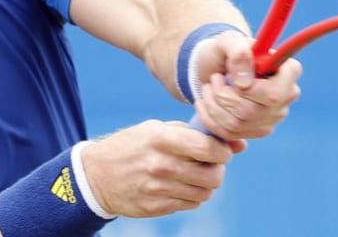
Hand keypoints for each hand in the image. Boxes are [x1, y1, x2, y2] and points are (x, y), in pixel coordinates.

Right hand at [80, 120, 242, 217]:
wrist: (97, 175)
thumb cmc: (132, 146)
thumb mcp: (157, 130)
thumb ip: (195, 134)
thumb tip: (240, 144)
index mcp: (162, 139)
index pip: (209, 148)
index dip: (223, 151)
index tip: (220, 150)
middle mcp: (161, 165)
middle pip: (213, 175)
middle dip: (217, 169)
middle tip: (209, 164)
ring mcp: (158, 188)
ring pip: (205, 192)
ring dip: (206, 184)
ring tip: (193, 175)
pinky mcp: (156, 207)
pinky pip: (191, 204)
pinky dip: (192, 196)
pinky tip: (180, 186)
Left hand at [193, 31, 301, 139]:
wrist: (216, 65)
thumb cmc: (226, 49)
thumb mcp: (228, 40)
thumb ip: (238, 52)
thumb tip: (244, 83)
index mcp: (288, 71)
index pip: (274, 94)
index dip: (248, 91)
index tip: (229, 77)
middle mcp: (287, 96)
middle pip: (254, 112)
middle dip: (223, 97)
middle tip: (214, 79)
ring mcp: (273, 116)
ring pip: (239, 125)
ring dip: (213, 106)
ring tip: (208, 88)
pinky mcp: (257, 130)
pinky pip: (230, 134)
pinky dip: (210, 118)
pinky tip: (205, 103)